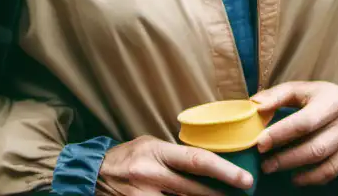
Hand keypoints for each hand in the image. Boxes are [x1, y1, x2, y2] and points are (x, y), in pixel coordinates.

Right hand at [95, 136, 253, 195]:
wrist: (91, 174)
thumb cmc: (127, 157)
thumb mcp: (151, 146)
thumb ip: (176, 156)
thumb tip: (209, 165)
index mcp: (156, 152)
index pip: (197, 160)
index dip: (225, 171)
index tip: (246, 180)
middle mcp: (150, 175)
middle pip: (196, 191)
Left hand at [251, 81, 337, 186]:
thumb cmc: (321, 99)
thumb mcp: (302, 90)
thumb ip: (277, 95)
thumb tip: (255, 106)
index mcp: (333, 100)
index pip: (304, 122)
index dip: (280, 134)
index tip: (260, 144)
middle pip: (314, 147)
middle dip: (285, 158)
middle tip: (263, 163)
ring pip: (321, 161)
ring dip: (294, 168)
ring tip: (272, 168)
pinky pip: (331, 172)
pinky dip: (311, 178)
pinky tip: (295, 177)